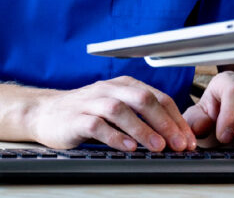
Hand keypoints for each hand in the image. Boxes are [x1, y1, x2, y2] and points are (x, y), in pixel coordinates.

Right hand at [29, 76, 196, 151]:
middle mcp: (108, 90)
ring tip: (157, 147)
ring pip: (120, 109)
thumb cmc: (84, 113)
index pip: (157, 97)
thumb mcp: (115, 108)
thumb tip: (174, 136)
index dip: (176, 119)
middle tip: (178, 144)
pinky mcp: (75, 118)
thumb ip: (141, 116)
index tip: (188, 139)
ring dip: (142, 128)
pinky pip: (96, 125)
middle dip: (164, 122)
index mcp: (123, 86)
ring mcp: (90, 103)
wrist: (44, 113)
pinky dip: (114, 136)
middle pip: (142, 99)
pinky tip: (127, 147)